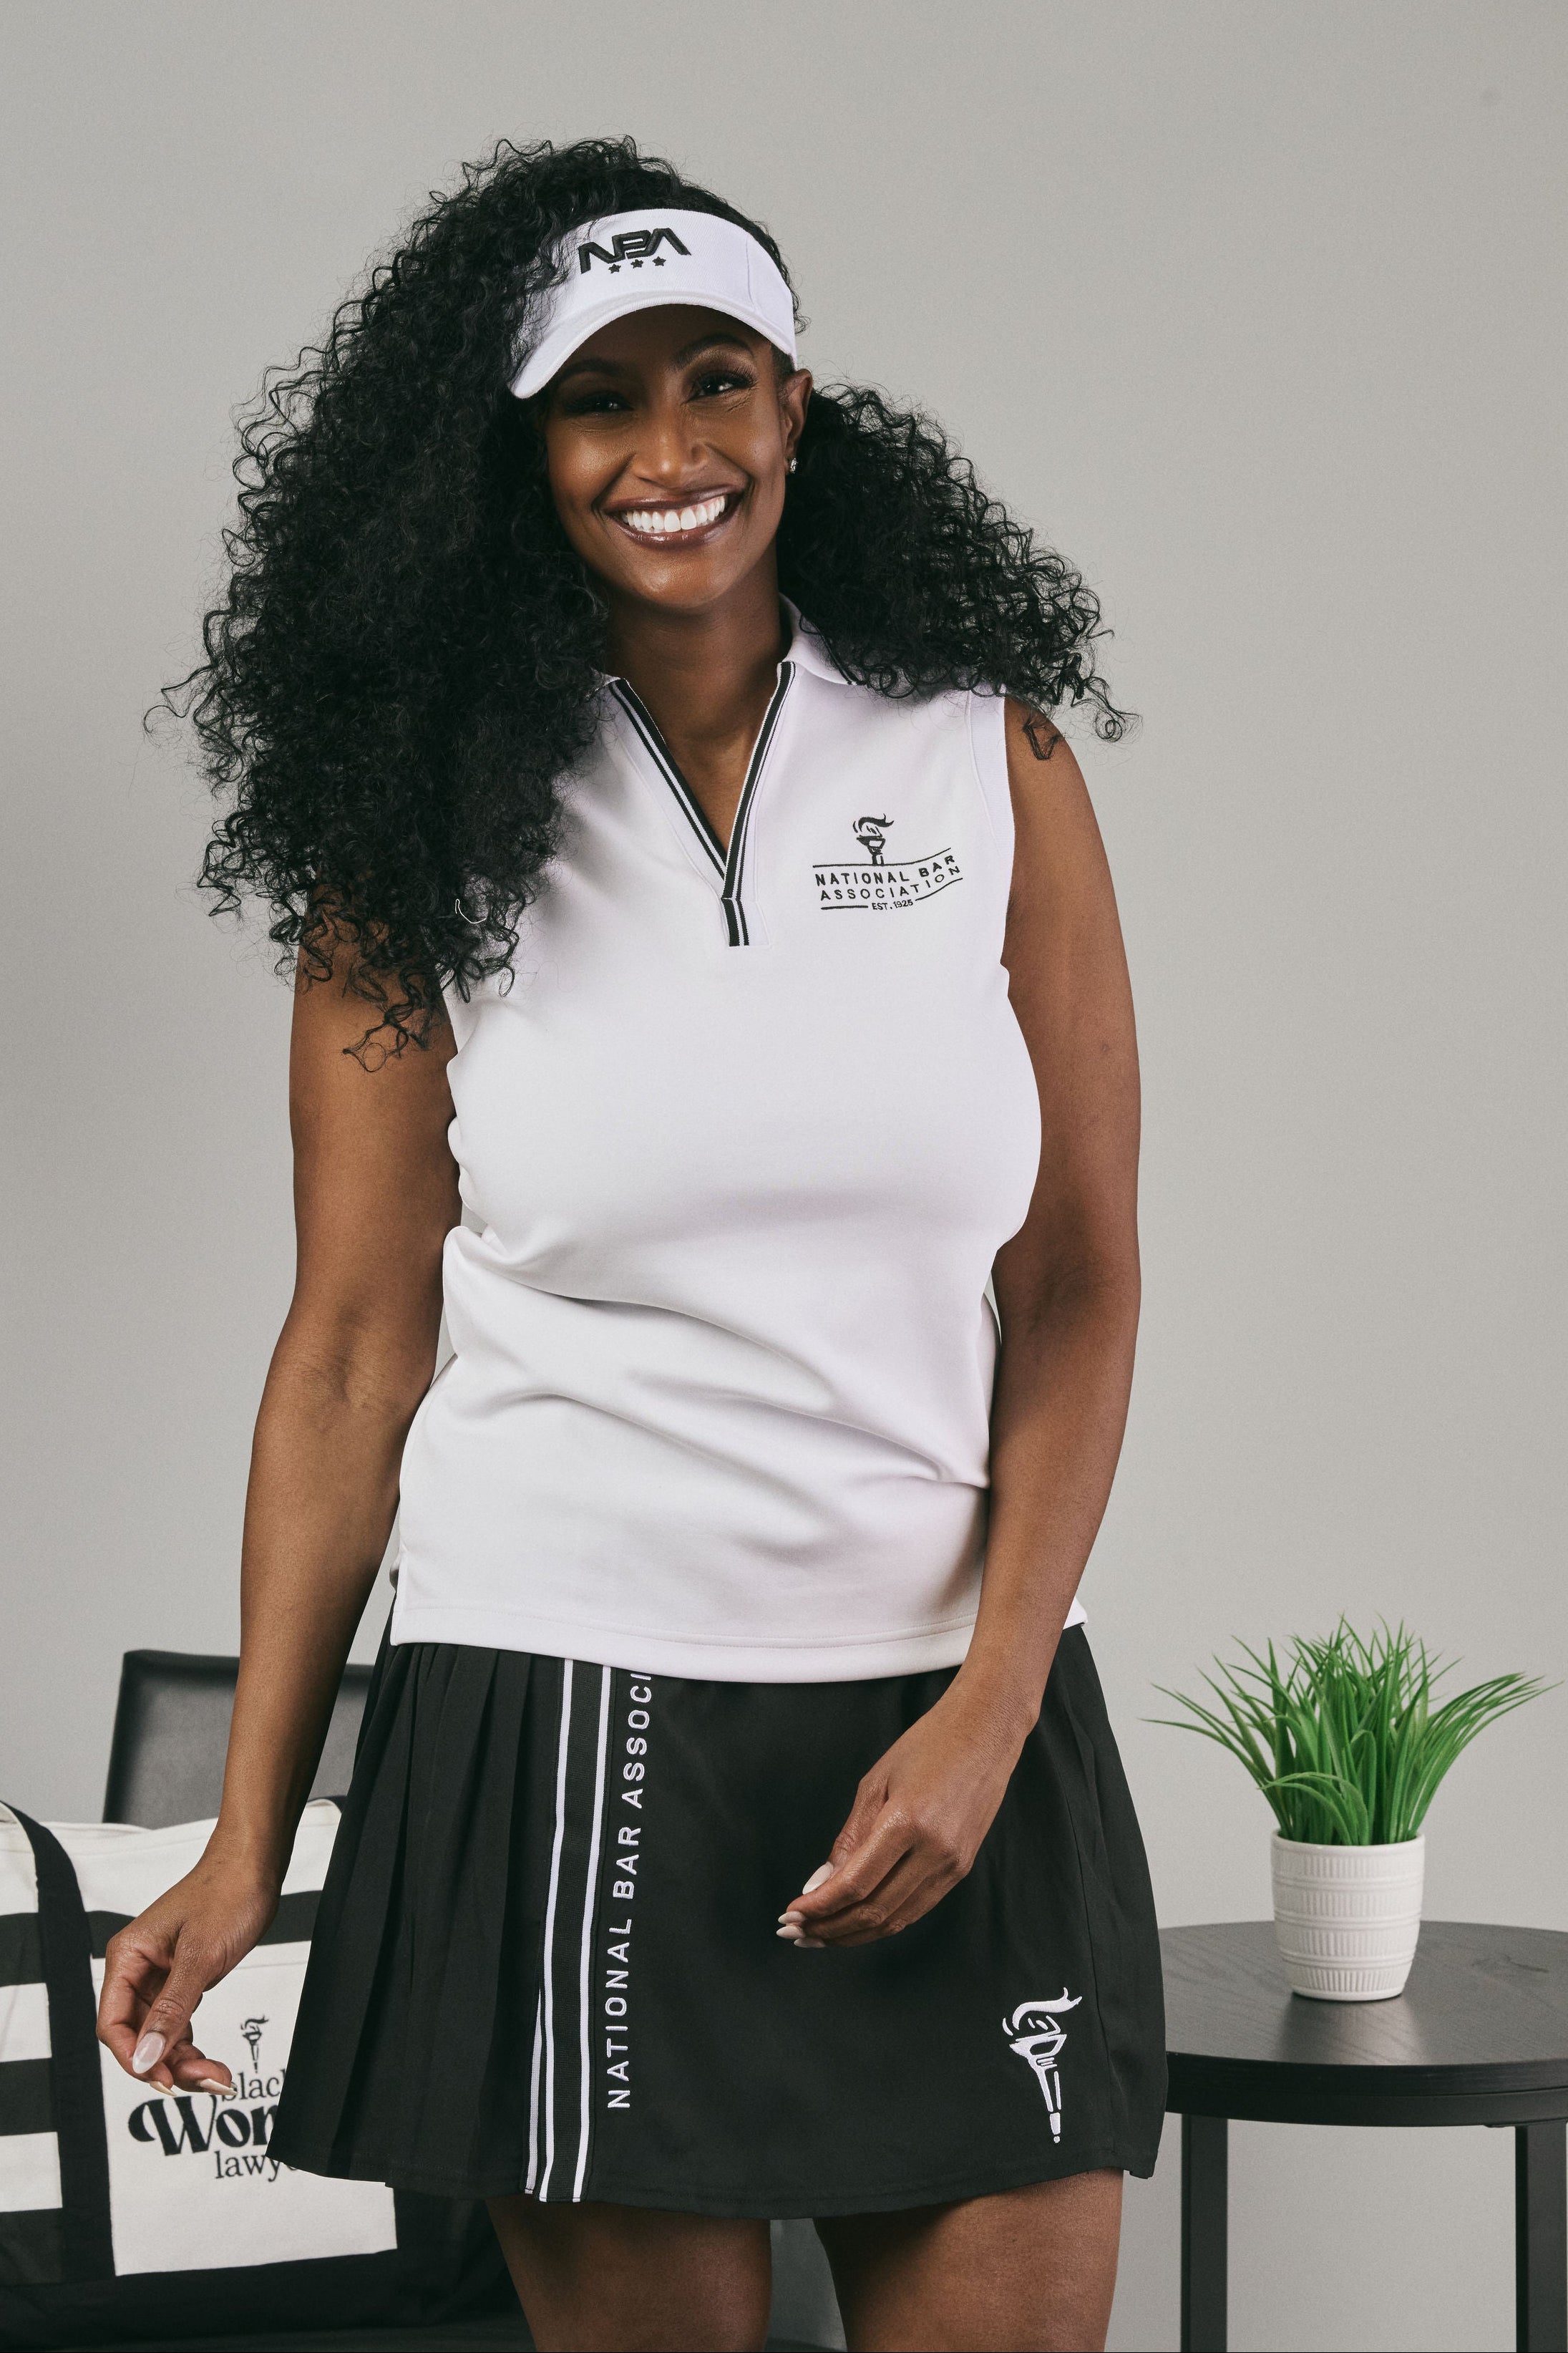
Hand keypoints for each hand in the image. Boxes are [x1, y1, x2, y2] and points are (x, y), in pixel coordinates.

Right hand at [96, 1847, 280, 2094]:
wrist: (257, 1863)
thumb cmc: (227, 1892)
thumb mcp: (201, 1956)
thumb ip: (172, 2009)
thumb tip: (145, 2056)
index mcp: (128, 1957)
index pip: (113, 2024)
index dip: (134, 2058)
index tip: (162, 2081)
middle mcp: (138, 1968)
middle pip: (137, 2035)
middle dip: (166, 2064)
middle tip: (204, 2080)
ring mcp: (160, 1975)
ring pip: (158, 2035)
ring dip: (182, 2060)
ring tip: (216, 2076)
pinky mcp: (182, 1978)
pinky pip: (177, 2023)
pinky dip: (190, 2044)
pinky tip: (209, 2061)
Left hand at [778, 1673, 1033, 1948]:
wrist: (985, 1731)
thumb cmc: (927, 1746)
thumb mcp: (875, 1783)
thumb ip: (848, 1839)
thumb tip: (820, 1885)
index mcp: (907, 1822)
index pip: (854, 1884)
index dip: (819, 1907)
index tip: (791, 1915)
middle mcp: (934, 1851)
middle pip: (875, 1911)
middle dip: (830, 1928)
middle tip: (797, 1932)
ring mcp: (953, 1864)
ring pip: (897, 1919)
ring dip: (854, 1933)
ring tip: (821, 1936)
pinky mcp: (961, 1869)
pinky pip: (917, 1907)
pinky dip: (884, 1922)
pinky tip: (857, 1922)